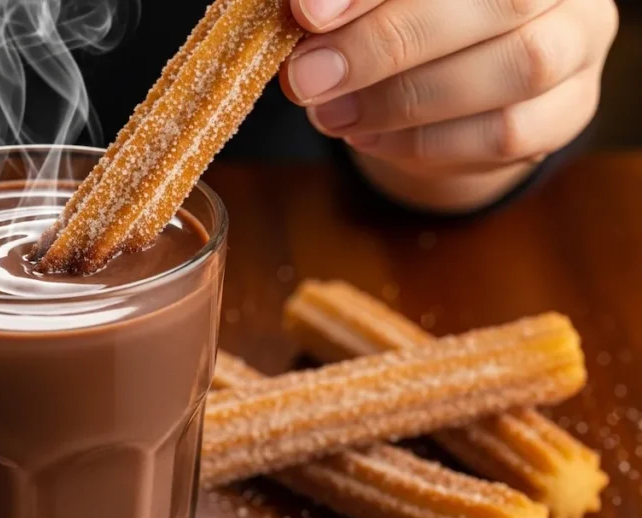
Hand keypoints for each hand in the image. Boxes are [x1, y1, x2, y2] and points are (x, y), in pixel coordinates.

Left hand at [280, 0, 618, 210]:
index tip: (308, 13)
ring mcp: (577, 42)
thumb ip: (342, 6)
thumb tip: (303, 12)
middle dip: (389, 43)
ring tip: (332, 115)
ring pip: (517, 69)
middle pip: (501, 1)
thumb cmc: (399, 21)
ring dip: (406, 99)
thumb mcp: (369, 7)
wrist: (444, 92)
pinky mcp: (569, 109)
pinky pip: (509, 133)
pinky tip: (370, 138)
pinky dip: (427, 141)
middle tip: (310, 77)